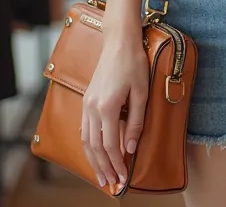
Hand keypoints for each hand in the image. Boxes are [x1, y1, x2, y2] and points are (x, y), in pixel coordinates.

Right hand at [81, 32, 148, 188]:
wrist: (118, 41)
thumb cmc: (133, 63)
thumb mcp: (141, 92)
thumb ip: (136, 122)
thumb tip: (130, 149)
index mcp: (107, 106)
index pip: (110, 145)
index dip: (117, 164)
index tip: (123, 178)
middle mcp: (92, 107)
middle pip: (95, 147)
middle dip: (103, 168)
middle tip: (112, 185)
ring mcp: (86, 103)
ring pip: (86, 141)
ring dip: (93, 161)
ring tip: (102, 176)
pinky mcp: (86, 100)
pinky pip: (83, 129)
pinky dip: (88, 146)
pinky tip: (94, 154)